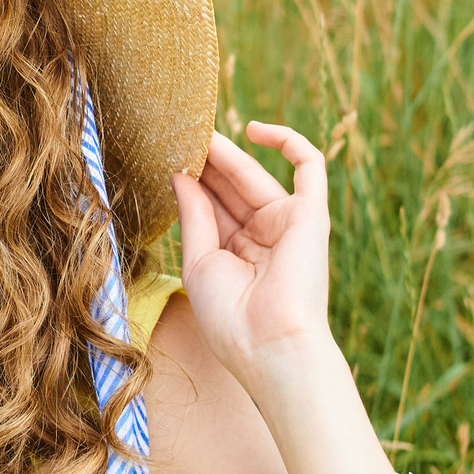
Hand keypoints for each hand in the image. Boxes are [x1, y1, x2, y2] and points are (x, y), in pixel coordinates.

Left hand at [171, 122, 332, 373]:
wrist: (270, 345)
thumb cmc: (230, 317)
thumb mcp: (199, 263)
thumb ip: (193, 216)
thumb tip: (180, 175)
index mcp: (235, 254)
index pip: (211, 206)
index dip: (190, 181)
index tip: (161, 158)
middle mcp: (262, 236)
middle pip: (229, 188)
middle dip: (203, 163)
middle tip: (174, 134)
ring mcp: (288, 224)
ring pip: (255, 175)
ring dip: (226, 153)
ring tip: (194, 130)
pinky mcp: (312, 214)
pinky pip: (310, 167)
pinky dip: (287, 142)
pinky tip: (252, 129)